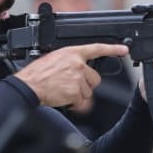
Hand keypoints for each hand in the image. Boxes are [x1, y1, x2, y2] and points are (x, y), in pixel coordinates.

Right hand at [13, 43, 128, 112]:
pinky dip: (73, 103)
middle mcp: (77, 64)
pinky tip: (62, 96)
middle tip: (70, 85)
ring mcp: (77, 78)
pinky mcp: (76, 92)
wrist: (29, 85)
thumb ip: (71, 62)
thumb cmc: (38, 73)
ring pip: (88, 92)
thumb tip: (81, 70)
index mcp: (72, 53)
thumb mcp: (55, 58)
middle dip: (86, 85)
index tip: (123, 50)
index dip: (112, 49)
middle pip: (95, 79)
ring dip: (77, 94)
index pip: (97, 49)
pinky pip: (81, 102)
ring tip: (62, 90)